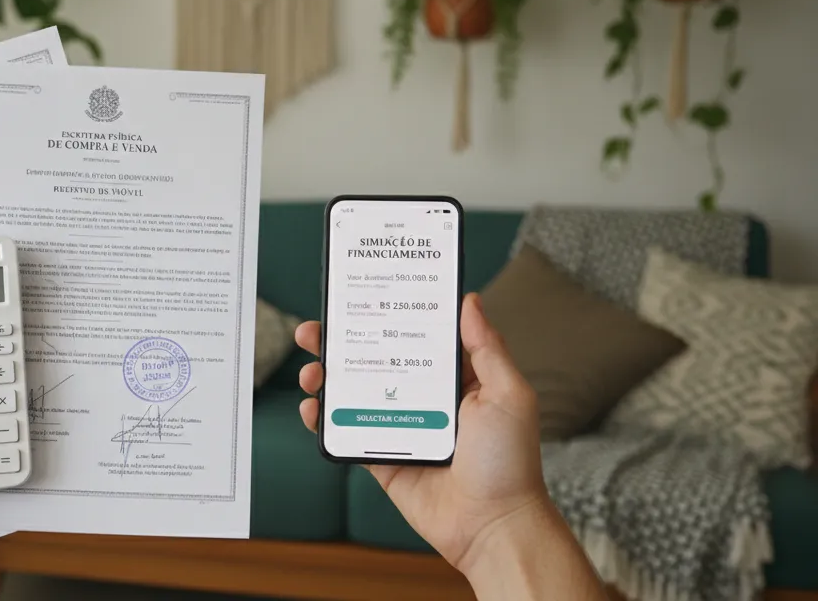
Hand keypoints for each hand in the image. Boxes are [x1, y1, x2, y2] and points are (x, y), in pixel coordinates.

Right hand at [296, 293, 549, 573]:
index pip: (414, 336)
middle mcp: (423, 399)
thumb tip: (469, 301)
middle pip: (374, 360)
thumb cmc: (509, 462)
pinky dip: (323, 419)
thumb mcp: (508, 394)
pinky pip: (346, 433)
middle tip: (317, 329)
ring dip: (325, 377)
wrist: (492, 525)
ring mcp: (399, 427)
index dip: (388, 315)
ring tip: (311, 370)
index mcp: (454, 379)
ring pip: (353, 393)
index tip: (363, 294)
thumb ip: (487, 348)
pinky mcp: (380, 457)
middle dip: (341, 341)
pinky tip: (312, 408)